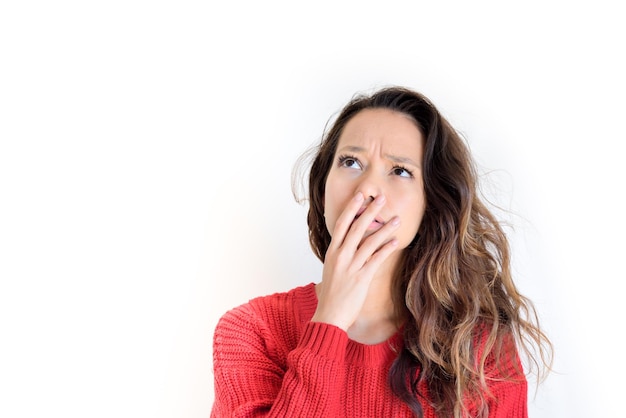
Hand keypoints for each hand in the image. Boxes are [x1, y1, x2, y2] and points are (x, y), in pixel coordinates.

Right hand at [312, 192, 399, 330]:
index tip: (360, 195)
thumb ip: (340, 255)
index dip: (352, 208)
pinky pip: (376, 259)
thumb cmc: (332, 293)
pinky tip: (395, 241)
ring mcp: (351, 266)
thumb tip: (348, 243)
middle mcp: (341, 256)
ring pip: (369, 242)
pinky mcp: (361, 278)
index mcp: (332, 251)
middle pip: (356, 227)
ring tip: (396, 219)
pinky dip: (386, 249)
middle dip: (370, 211)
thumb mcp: (332, 269)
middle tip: (381, 198)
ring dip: (384, 229)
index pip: (342, 224)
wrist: (329, 315)